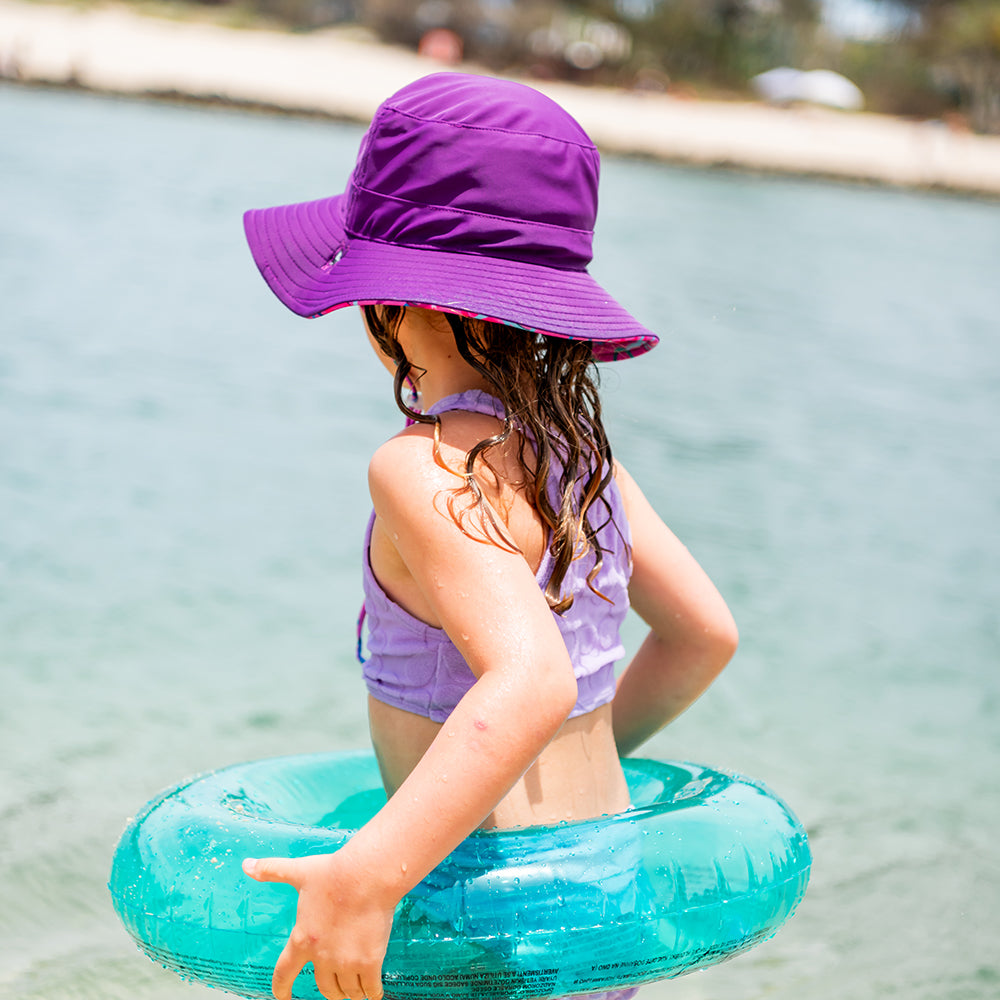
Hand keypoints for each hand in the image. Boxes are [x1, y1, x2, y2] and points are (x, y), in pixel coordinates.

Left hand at [243, 853, 391, 999]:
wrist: (367, 874)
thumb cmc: (335, 872)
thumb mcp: (300, 872)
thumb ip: (272, 870)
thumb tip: (246, 865)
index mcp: (302, 939)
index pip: (284, 973)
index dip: (281, 988)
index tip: (283, 997)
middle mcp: (322, 956)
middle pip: (324, 987)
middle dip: (330, 989)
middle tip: (336, 985)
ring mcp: (346, 961)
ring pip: (347, 991)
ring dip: (350, 991)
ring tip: (355, 987)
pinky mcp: (369, 961)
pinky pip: (370, 988)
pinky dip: (372, 992)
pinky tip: (374, 991)